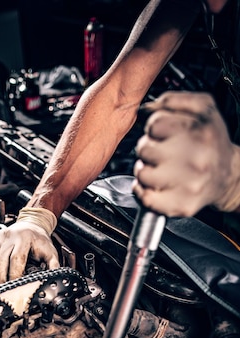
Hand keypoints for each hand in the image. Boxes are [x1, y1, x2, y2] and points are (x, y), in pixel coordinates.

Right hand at [0, 207, 59, 287]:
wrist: (31, 224)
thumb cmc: (39, 240)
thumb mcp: (50, 251)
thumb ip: (53, 265)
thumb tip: (54, 279)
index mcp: (24, 238)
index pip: (16, 259)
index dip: (14, 275)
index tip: (14, 288)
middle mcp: (9, 236)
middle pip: (0, 261)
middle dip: (0, 279)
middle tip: (1, 293)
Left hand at [132, 91, 239, 216]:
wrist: (228, 176)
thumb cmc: (211, 142)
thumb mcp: (203, 110)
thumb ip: (174, 101)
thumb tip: (148, 108)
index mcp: (200, 132)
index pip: (155, 125)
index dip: (153, 128)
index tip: (161, 133)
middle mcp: (196, 159)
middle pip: (145, 149)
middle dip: (148, 148)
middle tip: (160, 152)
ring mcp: (189, 184)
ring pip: (143, 174)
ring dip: (144, 170)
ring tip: (157, 168)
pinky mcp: (181, 204)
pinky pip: (146, 198)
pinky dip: (143, 191)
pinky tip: (153, 184)